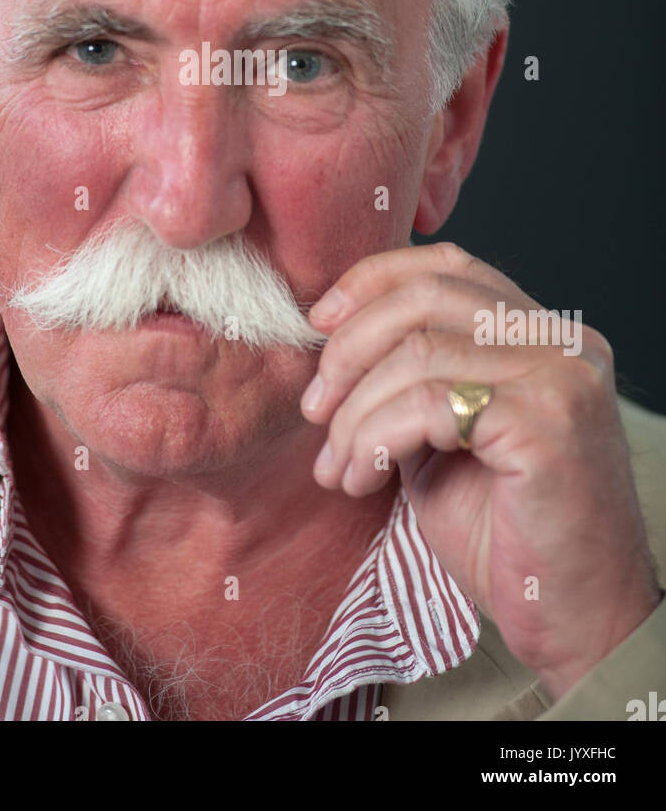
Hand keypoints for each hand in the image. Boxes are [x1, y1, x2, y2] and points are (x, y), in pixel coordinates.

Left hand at [300, 241, 661, 697]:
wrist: (575, 622)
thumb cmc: (508, 538)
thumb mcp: (446, 440)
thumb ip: (412, 382)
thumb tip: (332, 342)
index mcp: (544, 336)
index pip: (449, 267)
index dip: (373, 281)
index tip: (319, 322)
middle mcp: (563, 344)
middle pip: (426, 296)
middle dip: (349, 348)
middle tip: (315, 408)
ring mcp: (561, 379)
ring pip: (418, 354)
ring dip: (355, 412)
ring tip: (338, 465)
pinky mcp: (546, 425)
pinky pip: (428, 406)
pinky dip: (375, 439)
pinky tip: (362, 479)